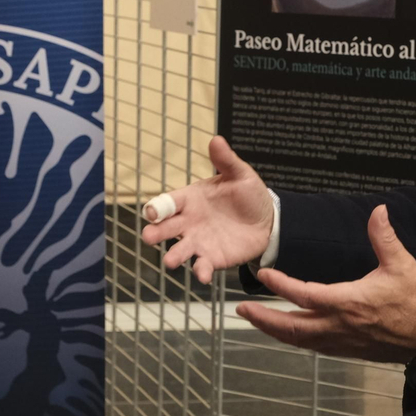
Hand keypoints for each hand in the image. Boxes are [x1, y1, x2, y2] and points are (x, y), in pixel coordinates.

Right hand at [140, 136, 274, 283]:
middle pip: (166, 228)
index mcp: (191, 199)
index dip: (158, 207)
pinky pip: (202, 265)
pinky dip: (200, 271)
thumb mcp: (240, 175)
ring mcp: (199, 241)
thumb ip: (226, 161)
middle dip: (156, 232)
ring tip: (170, 261)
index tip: (152, 212)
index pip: (169, 202)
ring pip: (180, 250)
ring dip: (173, 256)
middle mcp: (189, 222)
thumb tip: (216, 139)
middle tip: (149, 237)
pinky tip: (202, 275)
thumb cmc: (247, 195)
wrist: (267, 220)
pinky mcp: (212, 258)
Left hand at [236, 205, 415, 364]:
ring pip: (300, 340)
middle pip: (292, 327)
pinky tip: (289, 332)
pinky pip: (314, 347)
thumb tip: (378, 210)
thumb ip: (384, 237)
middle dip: (264, 319)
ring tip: (256, 320)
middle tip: (241, 309)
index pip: (305, 295)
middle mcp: (341, 326)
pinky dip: (296, 338)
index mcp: (350, 303)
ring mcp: (344, 342)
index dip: (281, 285)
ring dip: (276, 330)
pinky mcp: (350, 350)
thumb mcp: (403, 264)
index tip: (264, 275)